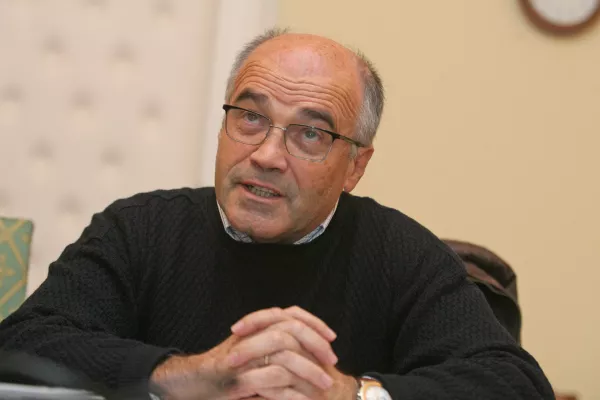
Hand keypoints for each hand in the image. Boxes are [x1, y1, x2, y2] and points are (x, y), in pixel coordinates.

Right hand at [150, 307, 339, 398]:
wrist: (193, 382)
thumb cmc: (226, 368)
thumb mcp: (252, 348)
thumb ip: (273, 342)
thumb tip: (310, 343)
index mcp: (255, 328)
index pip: (290, 314)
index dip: (313, 323)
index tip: (331, 337)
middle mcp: (248, 337)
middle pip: (289, 330)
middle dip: (315, 345)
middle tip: (331, 362)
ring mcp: (241, 358)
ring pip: (283, 354)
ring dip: (308, 370)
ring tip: (324, 384)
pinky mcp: (237, 381)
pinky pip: (271, 382)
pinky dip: (291, 393)